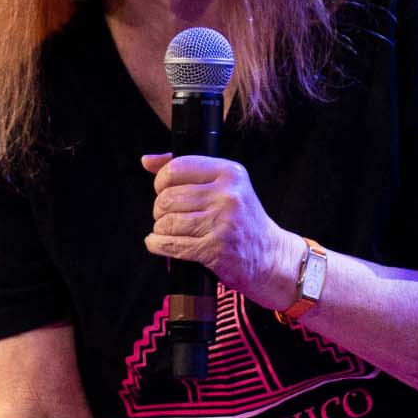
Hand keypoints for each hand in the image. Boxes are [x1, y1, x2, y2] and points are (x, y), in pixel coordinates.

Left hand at [141, 152, 295, 305]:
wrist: (270, 256)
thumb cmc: (243, 221)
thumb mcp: (225, 187)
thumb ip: (187, 170)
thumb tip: (147, 160)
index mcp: (230, 173)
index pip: (176, 168)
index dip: (162, 182)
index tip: (166, 192)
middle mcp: (228, 194)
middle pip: (168, 198)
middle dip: (161, 210)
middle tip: (170, 217)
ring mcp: (223, 222)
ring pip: (166, 222)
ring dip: (161, 230)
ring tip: (173, 232)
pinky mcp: (215, 248)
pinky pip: (170, 244)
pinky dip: (158, 245)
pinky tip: (160, 243)